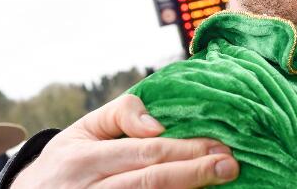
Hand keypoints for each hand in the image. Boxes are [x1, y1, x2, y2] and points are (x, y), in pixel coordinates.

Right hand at [11, 94, 238, 187]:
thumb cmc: (66, 161)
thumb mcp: (83, 130)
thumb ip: (121, 115)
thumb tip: (158, 123)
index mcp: (85, 159)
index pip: (144, 153)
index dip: (185, 150)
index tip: (218, 146)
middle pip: (151, 183)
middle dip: (195, 173)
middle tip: (230, 166)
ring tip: (219, 182)